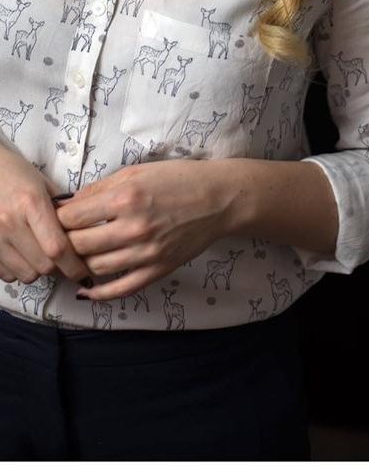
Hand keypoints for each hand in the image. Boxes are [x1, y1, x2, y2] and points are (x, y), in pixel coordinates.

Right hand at [0, 146, 86, 284]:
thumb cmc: (17, 174)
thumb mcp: (45, 186)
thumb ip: (63, 212)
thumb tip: (85, 238)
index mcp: (31, 203)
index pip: (57, 248)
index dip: (74, 265)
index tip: (83, 271)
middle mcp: (10, 222)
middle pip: (44, 266)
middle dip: (59, 268)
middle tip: (64, 260)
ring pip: (26, 274)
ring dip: (38, 270)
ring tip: (41, 254)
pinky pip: (7, 275)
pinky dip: (18, 270)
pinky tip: (22, 254)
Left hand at [55, 160, 232, 299]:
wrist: (218, 199)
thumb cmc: (177, 179)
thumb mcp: (135, 172)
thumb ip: (100, 188)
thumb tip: (69, 204)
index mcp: (125, 198)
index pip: (73, 217)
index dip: (56, 219)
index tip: (52, 219)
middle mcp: (133, 228)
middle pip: (79, 245)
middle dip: (62, 243)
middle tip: (56, 240)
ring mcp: (145, 253)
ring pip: (94, 268)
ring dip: (78, 265)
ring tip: (70, 258)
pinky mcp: (157, 270)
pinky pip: (121, 289)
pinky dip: (99, 293)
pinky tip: (85, 290)